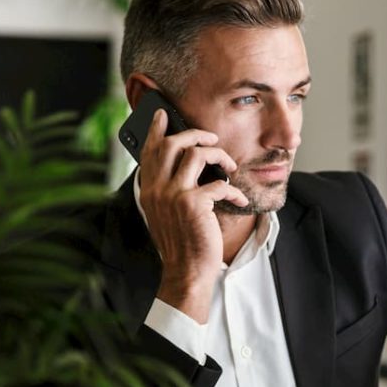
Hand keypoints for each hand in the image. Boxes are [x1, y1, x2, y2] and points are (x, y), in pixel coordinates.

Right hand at [137, 109, 247, 322]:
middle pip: (173, 144)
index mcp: (149, 190)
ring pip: (197, 154)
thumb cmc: (181, 242)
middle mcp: (157, 189)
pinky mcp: (194, 204)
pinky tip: (237, 199)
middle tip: (211, 139)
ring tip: (230, 166)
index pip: (149, 151)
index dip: (156, 130)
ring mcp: (174, 195)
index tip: (162, 115)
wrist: (186, 271)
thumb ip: (168, 189)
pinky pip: (220, 183)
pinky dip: (233, 190)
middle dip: (195, 135)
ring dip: (220, 156)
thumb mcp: (166, 213)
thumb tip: (186, 164)